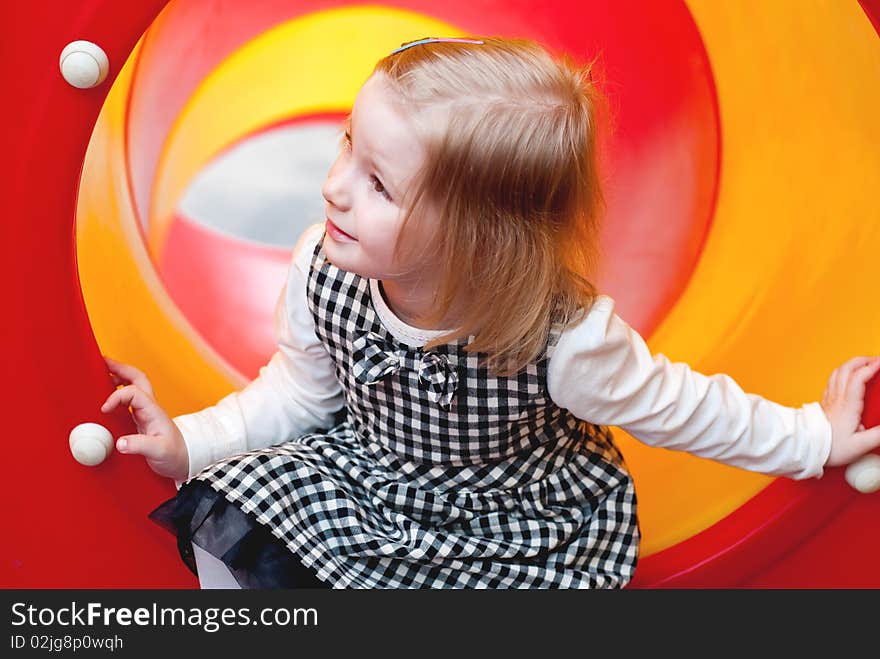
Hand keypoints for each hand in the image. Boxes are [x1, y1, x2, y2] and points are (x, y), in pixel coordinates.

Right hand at [100, 355, 189, 480]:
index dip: (116, 396)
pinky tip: (107, 396)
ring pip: (133, 386)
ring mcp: (145, 412)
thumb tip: (120, 443)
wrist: (184, 460)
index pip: (133, 392)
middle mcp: (149, 408)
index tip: (105, 409)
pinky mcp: (140, 420)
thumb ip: (140, 446)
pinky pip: (128, 400)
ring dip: (119, 377)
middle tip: (102, 361)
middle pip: (137, 378)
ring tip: (102, 372)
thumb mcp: (159, 451)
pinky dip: (117, 393)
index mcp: (153, 411)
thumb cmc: (175, 455)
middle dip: (120, 368)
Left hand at [820, 356, 879, 467]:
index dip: (871, 367)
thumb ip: (879, 435)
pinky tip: (847, 376)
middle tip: (877, 360)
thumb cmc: (831, 448)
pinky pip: (832, 381)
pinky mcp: (825, 402)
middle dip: (862, 360)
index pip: (858, 378)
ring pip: (837, 373)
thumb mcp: (860, 445)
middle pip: (846, 369)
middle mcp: (837, 398)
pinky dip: (842, 372)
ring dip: (852, 364)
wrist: (807, 449)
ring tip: (864, 363)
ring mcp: (829, 399)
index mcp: (848, 406)